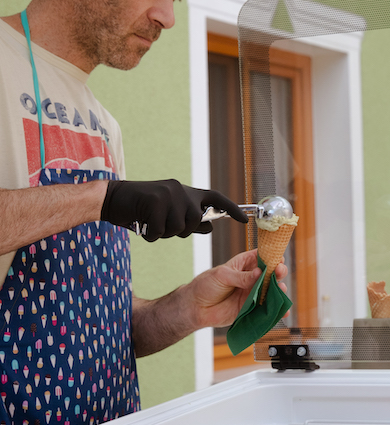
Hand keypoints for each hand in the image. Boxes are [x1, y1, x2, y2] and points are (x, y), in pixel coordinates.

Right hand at [101, 179, 245, 240]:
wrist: (110, 198)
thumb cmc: (141, 209)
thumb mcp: (168, 212)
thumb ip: (189, 219)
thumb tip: (210, 227)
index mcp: (186, 191)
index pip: (215, 198)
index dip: (232, 209)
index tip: (244, 220)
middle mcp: (180, 190)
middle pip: (195, 222)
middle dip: (180, 231)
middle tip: (161, 224)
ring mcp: (168, 194)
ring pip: (179, 229)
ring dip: (164, 233)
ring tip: (150, 221)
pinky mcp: (154, 201)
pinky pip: (160, 232)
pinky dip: (150, 234)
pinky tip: (141, 223)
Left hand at [188, 249, 288, 328]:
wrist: (195, 308)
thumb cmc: (206, 285)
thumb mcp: (222, 275)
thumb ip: (241, 276)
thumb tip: (259, 273)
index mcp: (245, 264)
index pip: (263, 257)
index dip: (272, 256)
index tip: (278, 259)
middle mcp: (252, 278)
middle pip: (272, 273)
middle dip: (279, 272)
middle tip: (279, 273)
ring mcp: (253, 293)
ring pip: (272, 291)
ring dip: (279, 290)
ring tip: (280, 290)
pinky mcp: (252, 308)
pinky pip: (266, 308)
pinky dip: (276, 310)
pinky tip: (282, 311)